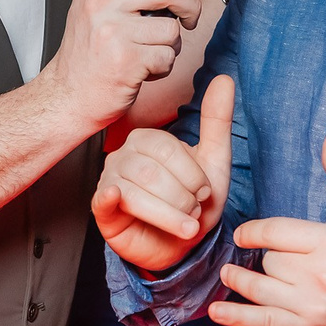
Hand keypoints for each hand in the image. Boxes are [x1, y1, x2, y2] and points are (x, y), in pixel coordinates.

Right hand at [42, 0, 211, 132]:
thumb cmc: (87, 54)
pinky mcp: (125, 60)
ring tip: (149, 53)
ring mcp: (112, 31)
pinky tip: (142, 70)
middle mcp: (100, 2)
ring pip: (172, 27)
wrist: (67, 94)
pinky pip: (167, 56)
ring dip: (171, 45)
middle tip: (189, 19)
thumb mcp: (97, 8)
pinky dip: (162, 67)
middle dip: (190, 5)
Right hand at [94, 75, 233, 270]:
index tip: (205, 194)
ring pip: (135, 192)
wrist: (181, 246)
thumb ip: (217, 121)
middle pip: (152, 171)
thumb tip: (224, 79)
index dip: (192, 175)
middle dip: (182, 198)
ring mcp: (109, 181)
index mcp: (148, 140)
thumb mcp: (214, 161)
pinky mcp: (102, 210)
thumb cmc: (194, 203)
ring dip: (169, 214)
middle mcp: (124, 156)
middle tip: (193, 211)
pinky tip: (116, 199)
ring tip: (183, 225)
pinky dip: (109, 199)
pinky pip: (101, 201)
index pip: (167, 149)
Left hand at [210, 130, 325, 325]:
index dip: (254, 232)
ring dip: (241, 282)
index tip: (245, 235)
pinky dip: (236, 317)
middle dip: (268, 260)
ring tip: (229, 276)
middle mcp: (321, 275)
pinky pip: (262, 321)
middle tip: (275, 262)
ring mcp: (312, 305)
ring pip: (260, 287)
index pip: (275, 233)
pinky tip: (216, 311)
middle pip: (269, 261)